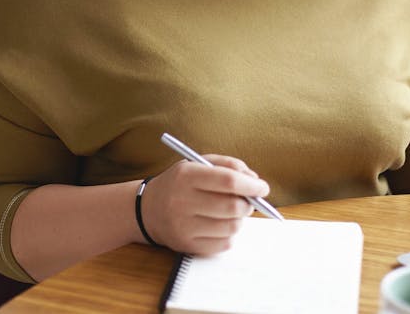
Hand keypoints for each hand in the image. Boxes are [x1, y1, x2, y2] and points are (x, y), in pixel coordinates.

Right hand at [139, 155, 269, 254]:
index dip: (250, 185)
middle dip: (248, 204)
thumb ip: (227, 165)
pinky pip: (223, 244)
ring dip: (239, 219)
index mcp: (187, 176)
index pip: (227, 181)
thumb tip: (254, 181)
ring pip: (231, 228)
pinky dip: (229, 235)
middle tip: (249, 201)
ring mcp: (184, 226)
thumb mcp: (198, 163)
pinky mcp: (186, 245)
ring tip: (231, 212)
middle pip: (232, 207)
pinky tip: (220, 225)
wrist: (146, 209)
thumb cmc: (179, 183)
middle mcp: (182, 201)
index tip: (263, 188)